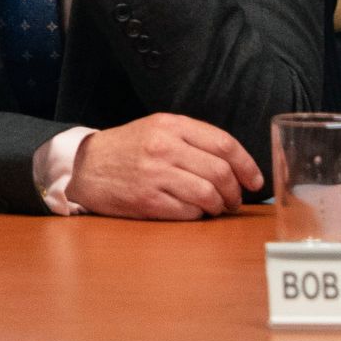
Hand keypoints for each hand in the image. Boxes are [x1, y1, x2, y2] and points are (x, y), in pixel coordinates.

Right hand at [66, 115, 262, 219]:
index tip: (254, 180)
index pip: (224, 145)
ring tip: (215, 207)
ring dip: (219, 206)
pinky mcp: (147, 201)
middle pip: (220, 173)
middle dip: (235, 191)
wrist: (86, 166)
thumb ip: (193, 138)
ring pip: (208, 195)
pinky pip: (188, 212)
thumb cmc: (127, 148)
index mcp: (170, 126)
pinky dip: (197, 215)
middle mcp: (164, 148)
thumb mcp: (157, 128)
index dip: (247, 165)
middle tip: (234, 199)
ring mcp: (155, 175)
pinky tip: (191, 211)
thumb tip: (235, 163)